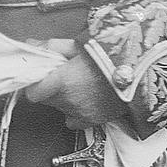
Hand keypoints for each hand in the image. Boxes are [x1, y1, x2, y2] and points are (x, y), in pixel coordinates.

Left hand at [25, 46, 154, 138]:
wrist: (136, 72)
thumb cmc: (106, 55)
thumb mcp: (76, 45)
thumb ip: (50, 46)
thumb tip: (30, 46)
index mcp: (61, 81)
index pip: (32, 93)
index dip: (32, 84)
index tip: (36, 77)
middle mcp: (67, 101)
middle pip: (45, 99)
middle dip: (48, 87)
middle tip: (60, 73)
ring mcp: (79, 113)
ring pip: (58, 107)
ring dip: (61, 97)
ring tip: (77, 82)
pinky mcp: (90, 121)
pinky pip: (72, 119)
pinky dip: (73, 111)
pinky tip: (82, 98)